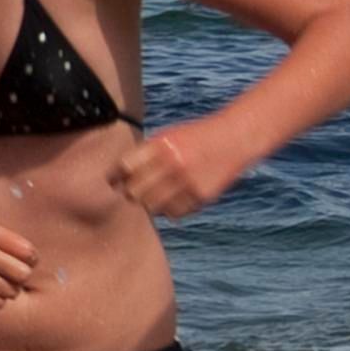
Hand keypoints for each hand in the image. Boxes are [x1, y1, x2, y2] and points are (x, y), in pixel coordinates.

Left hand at [111, 120, 236, 218]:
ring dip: (150, 204)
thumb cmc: (195, 138)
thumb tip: (116, 179)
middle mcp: (173, 162)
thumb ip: (144, 155)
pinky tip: (175, 199)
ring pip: (152, 207)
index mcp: (161, 144)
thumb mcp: (168, 137)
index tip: (113, 181)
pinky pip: (174, 213)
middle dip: (131, 193)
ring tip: (156, 195)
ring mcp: (188, 181)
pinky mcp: (202, 195)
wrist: (235, 137)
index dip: (115, 177)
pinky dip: (170, 210)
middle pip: (135, 192)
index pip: (125, 167)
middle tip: (134, 192)